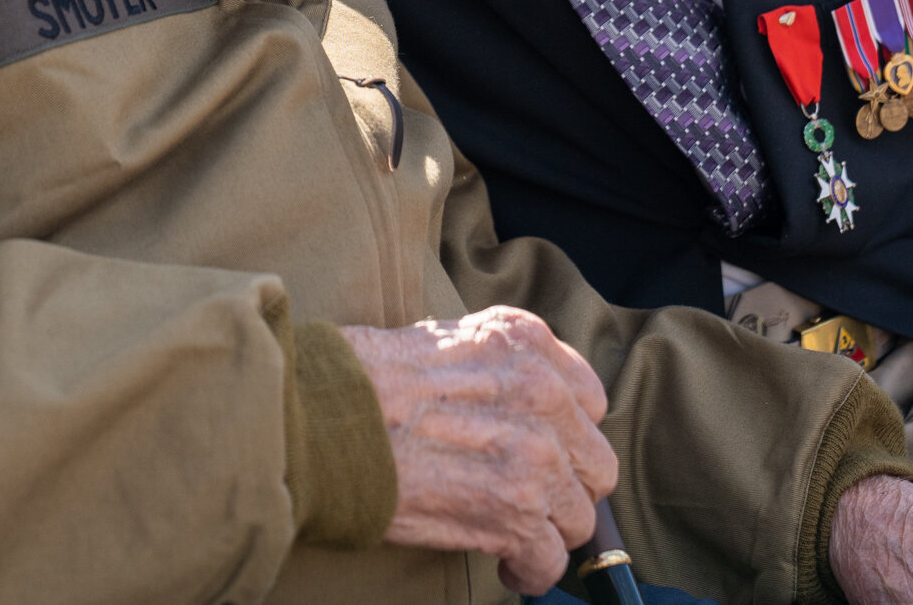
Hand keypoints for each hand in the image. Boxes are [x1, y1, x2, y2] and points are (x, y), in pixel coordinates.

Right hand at [339, 306, 616, 596]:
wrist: (318, 419)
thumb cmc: (357, 380)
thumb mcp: (438, 341)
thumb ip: (493, 368)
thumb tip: (514, 410)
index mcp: (523, 342)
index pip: (588, 400)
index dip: (564, 434)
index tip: (538, 451)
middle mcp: (540, 391)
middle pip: (594, 463)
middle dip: (564, 489)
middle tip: (523, 500)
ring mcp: (533, 453)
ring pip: (578, 516)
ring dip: (545, 533)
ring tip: (509, 537)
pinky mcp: (513, 511)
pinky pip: (550, 559)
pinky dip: (529, 571)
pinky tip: (505, 565)